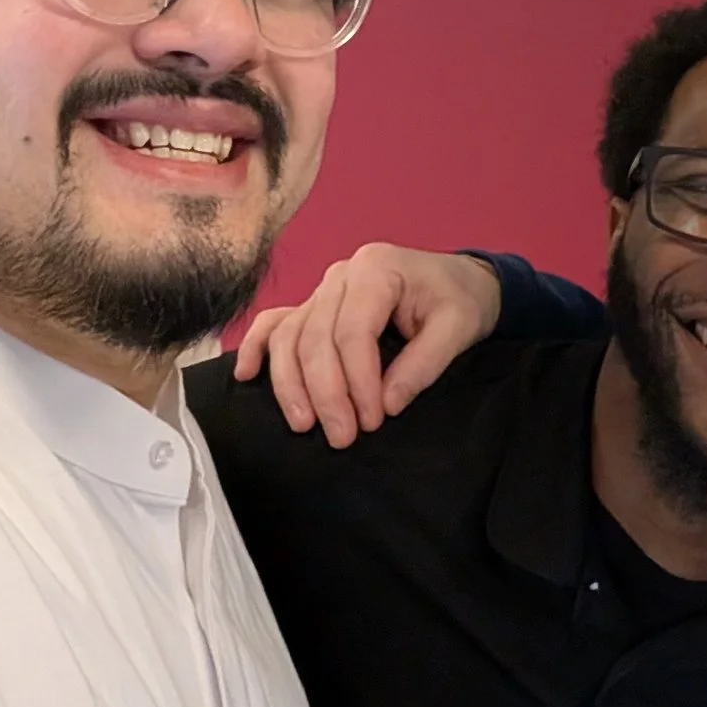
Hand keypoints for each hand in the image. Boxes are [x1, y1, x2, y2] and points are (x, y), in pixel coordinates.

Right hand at [229, 245, 502, 444]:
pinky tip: (244, 375)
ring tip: (304, 425)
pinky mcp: (315, 307)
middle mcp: (341, 276)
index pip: (352, 331)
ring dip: (291, 385)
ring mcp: (323, 290)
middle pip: (315, 338)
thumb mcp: (459, 328)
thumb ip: (424, 364)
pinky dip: (256, 348)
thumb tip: (385, 403)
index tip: (372, 421)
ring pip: (289, 337)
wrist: (462, 281)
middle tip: (342, 437)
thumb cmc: (462, 300)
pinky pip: (275, 324)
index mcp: (376, 269)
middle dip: (325, 393)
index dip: (357, 381)